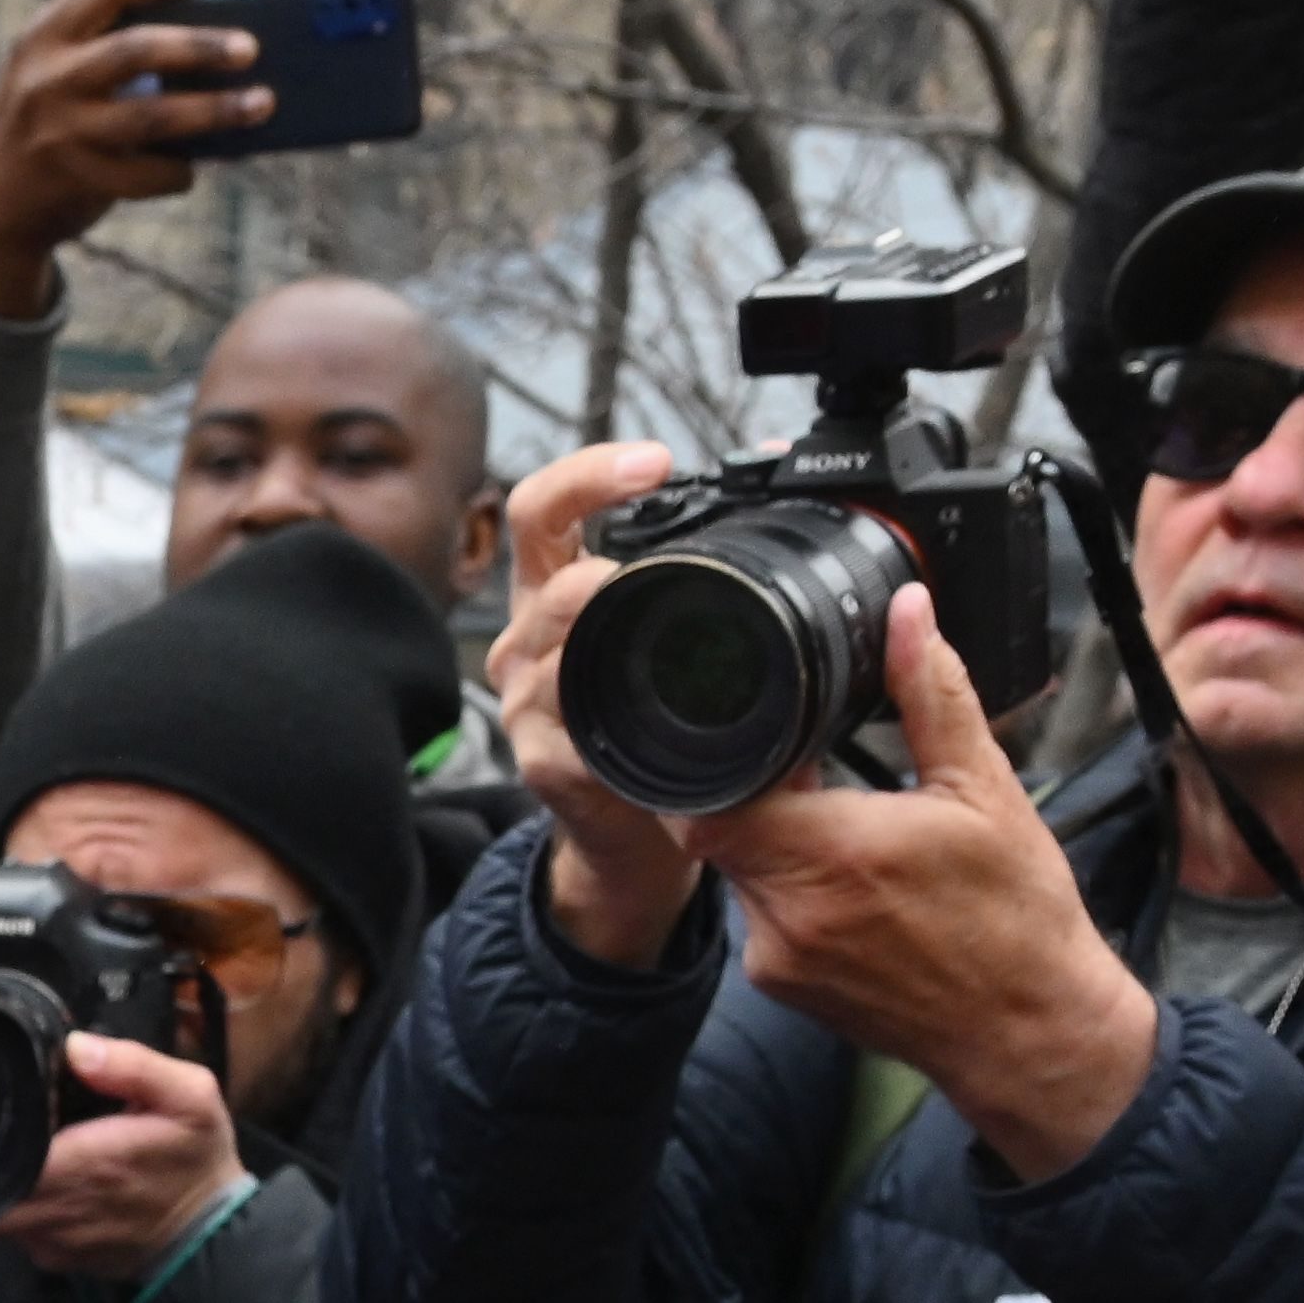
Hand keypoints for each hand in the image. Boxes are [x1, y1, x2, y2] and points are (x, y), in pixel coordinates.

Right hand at [0, 0, 264, 324]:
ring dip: (213, 110)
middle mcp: (47, 80)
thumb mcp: (43, 64)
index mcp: (43, 38)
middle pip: (135, 49)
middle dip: (199, 46)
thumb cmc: (42, 121)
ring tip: (261, 104)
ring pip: (151, 117)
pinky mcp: (78, 180)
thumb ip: (86, 21)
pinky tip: (198, 167)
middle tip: (250, 48)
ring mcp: (62, 133)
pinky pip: (145, 174)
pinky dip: (179, 171)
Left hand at [0, 1032, 246, 1278]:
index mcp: (78, 1165)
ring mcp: (52, 1242)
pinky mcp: (57, 1259)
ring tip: (19, 1152)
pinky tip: (43, 1183)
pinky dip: (19, 1209)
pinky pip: (17, 1234)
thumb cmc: (198, 1160)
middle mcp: (55, 1211)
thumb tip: (75, 1047)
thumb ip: (132, 1066)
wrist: (214, 1233)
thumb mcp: (188, 1096)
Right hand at [483, 437, 699, 967]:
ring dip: (605, 638)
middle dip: (600, 571)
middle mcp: (529, 638)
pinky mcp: (543, 761)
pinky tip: (650, 727)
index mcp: (557, 592)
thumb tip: (776, 468)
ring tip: (659, 653)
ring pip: (555, 646)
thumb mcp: (671, 637)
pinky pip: (572, 728)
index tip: (655, 463)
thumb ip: (705, 561)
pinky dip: (615, 721)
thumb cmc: (658, 728)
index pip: (544, 509)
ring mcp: (528, 700)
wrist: (638, 838)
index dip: (588, 475)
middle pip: (543, 574)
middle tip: (645, 573)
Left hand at [675, 594, 1157, 1179]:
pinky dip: (783, 877)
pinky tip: (840, 869)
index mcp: (833, 856)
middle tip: (801, 755)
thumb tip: (908, 615)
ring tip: (829, 806)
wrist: (1030, 1037)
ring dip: (767, 829)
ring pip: (732, 866)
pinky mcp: (782, 986)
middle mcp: (788, 914)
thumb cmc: (1018, 922)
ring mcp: (778, 959)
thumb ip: (933, 696)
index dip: (721, 748)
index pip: (714, 791)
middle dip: (746, 782)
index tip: (759, 719)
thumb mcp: (987, 793)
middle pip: (713, 826)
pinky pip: (755, 910)